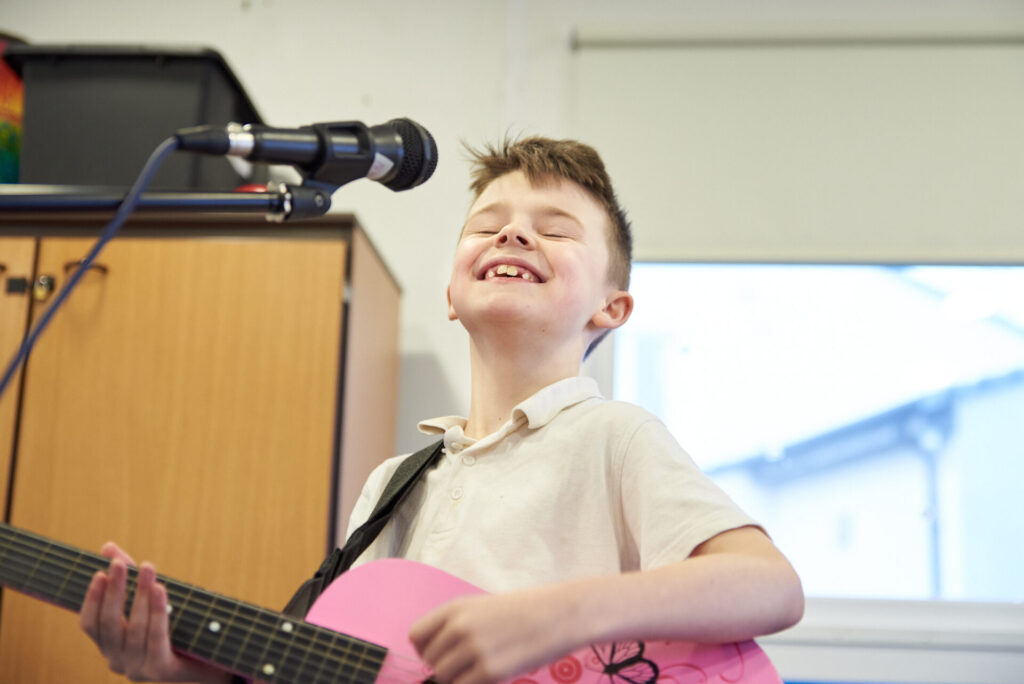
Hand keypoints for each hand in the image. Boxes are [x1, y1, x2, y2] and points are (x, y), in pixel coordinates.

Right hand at [79, 542, 229, 682]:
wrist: (209, 660)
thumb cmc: (175, 626)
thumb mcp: (150, 601)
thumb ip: (128, 577)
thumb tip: (107, 546)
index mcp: (110, 647)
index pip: (89, 624)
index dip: (92, 599)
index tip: (99, 572)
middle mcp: (117, 661)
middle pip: (109, 623)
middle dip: (115, 591)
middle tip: (118, 564)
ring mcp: (137, 669)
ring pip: (134, 628)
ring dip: (139, 595)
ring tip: (147, 568)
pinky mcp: (160, 671)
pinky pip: (156, 637)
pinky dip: (157, 612)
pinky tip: (159, 589)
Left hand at [408, 587, 579, 683]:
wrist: (558, 614)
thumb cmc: (524, 611)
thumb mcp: (483, 608)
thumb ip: (456, 626)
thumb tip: (436, 655)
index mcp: (455, 608)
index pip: (416, 636)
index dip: (426, 649)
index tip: (440, 654)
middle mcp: (460, 627)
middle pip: (430, 661)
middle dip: (444, 666)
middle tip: (467, 664)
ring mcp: (474, 650)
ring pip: (444, 677)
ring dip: (458, 678)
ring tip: (479, 670)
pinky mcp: (490, 672)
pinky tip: (489, 676)